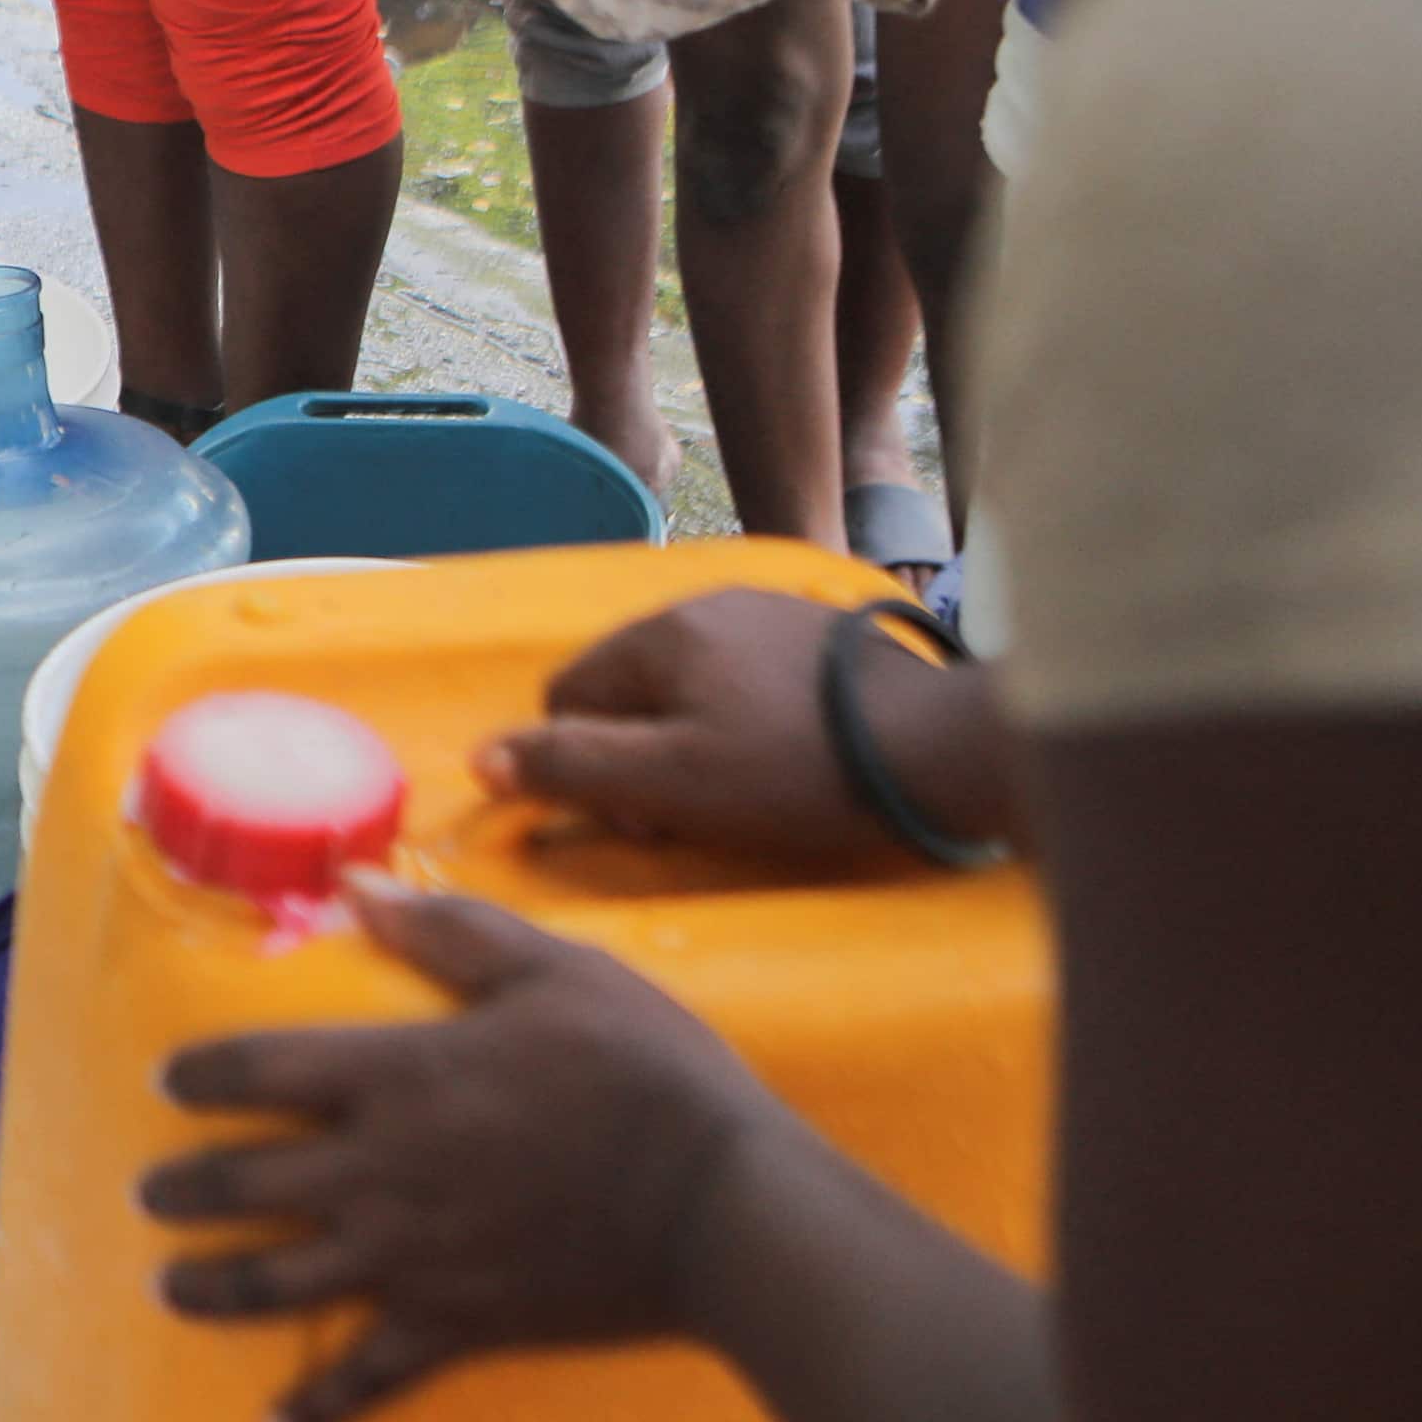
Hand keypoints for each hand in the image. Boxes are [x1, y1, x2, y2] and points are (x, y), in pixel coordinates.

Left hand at [144, 876, 784, 1421]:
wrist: (723, 1205)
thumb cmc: (646, 1071)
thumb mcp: (553, 972)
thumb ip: (448, 931)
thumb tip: (354, 883)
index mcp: (397, 1076)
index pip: (259, 1070)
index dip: (200, 1075)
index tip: (165, 1082)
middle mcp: (381, 1172)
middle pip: (246, 1185)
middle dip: (183, 1190)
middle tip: (147, 1194)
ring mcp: (410, 1259)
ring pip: (279, 1284)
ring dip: (212, 1288)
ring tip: (168, 1286)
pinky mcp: (455, 1326)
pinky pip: (366, 1377)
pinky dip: (315, 1407)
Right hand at [481, 591, 1014, 866]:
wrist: (939, 746)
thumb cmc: (794, 770)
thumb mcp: (670, 782)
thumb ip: (572, 768)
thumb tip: (482, 760)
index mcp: (658, 633)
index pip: (566, 698)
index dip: (582, 767)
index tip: (639, 818)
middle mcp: (704, 603)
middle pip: (627, 689)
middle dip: (637, 753)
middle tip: (687, 815)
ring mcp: (767, 613)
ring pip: (687, 685)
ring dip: (690, 739)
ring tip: (740, 792)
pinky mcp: (819, 636)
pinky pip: (744, 679)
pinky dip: (744, 721)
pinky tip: (786, 760)